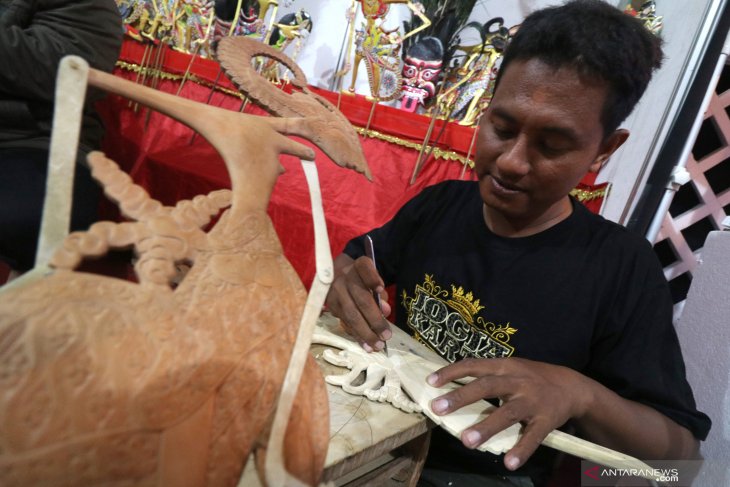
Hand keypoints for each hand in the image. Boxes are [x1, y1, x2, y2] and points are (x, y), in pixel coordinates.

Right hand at [325, 254, 391, 351]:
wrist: (338, 273)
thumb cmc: (362, 278)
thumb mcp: (373, 280)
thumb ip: (381, 294)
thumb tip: (385, 311)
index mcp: (358, 266)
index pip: (365, 268)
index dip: (373, 278)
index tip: (381, 288)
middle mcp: (344, 278)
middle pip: (361, 299)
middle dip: (374, 320)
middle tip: (386, 335)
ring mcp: (335, 293)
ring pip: (351, 315)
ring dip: (365, 333)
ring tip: (377, 345)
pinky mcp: (330, 306)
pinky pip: (345, 322)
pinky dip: (357, 335)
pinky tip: (366, 345)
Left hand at [427, 357, 590, 470]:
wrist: (572, 386)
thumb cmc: (531, 378)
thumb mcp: (510, 369)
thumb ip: (486, 376)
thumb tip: (451, 387)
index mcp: (504, 366)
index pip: (473, 365)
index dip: (452, 372)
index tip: (430, 382)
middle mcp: (517, 381)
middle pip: (487, 386)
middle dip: (461, 397)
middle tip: (437, 409)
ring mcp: (532, 401)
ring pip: (508, 413)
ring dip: (487, 427)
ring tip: (467, 441)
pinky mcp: (547, 420)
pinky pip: (533, 436)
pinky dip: (521, 450)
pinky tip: (509, 462)